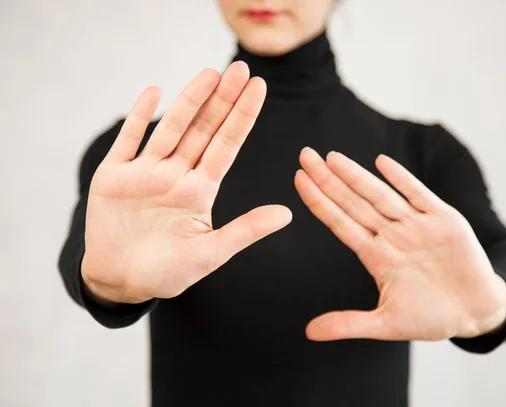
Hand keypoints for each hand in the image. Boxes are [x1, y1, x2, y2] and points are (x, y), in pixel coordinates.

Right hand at [82, 62, 291, 303]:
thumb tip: (287, 214)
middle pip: (203, 130)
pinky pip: (128, 141)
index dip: (242, 117)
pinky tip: (153, 91)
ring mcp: (145, 172)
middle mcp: (176, 175)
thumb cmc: (167, 272)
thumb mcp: (210, 254)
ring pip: (170, 129)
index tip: (259, 88)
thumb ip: (245, 230)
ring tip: (209, 73)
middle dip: (222, 100)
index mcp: (200, 191)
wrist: (120, 281)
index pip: (226, 146)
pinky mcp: (114, 175)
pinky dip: (137, 117)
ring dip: (189, 101)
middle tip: (240, 68)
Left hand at [294, 147, 505, 340]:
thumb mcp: (387, 324)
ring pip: (380, 195)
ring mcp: (416, 225)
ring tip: (332, 158)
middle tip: (304, 156)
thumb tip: (309, 333)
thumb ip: (349, 324)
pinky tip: (381, 162)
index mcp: (376, 256)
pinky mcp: (444, 220)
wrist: (476, 313)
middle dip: (328, 180)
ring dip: (357, 176)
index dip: (319, 202)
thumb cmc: (431, 317)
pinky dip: (402, 180)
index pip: (340, 223)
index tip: (298, 180)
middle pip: (353, 203)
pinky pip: (419, 195)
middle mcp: (391, 235)